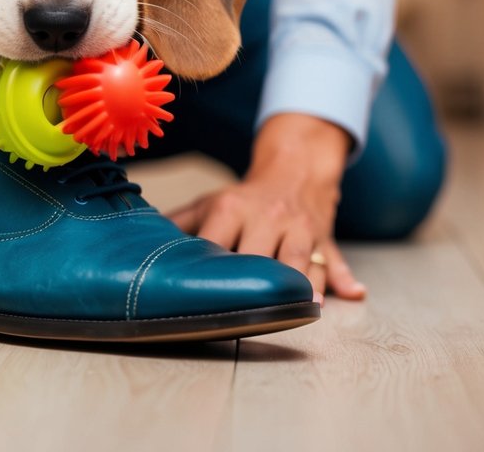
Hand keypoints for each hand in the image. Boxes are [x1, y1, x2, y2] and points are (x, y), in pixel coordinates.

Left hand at [168, 113, 366, 300]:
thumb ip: (176, 225)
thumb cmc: (244, 197)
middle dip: (247, 284)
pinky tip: (348, 295)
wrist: (296, 167)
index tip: (191, 295)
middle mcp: (266, 217)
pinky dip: (337, 281)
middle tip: (235, 317)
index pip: (214, 243)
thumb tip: (135, 242)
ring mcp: (297, 228)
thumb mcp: (209, 203)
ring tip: (291, 312)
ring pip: (296, 261)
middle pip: (255, 257)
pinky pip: (331, 262)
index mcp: (231, 208)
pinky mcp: (324, 239)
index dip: (205, 270)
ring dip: (294, 287)